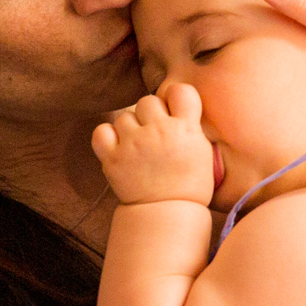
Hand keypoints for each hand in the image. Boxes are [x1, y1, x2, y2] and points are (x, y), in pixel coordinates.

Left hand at [92, 84, 216, 205]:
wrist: (168, 214)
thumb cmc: (190, 185)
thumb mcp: (203, 152)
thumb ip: (190, 125)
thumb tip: (178, 105)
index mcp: (186, 129)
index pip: (181, 90)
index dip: (175, 100)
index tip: (174, 113)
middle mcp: (159, 131)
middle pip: (147, 101)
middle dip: (150, 115)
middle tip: (154, 135)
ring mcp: (133, 144)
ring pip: (124, 116)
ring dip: (130, 129)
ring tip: (138, 148)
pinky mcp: (113, 158)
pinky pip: (101, 131)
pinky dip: (107, 137)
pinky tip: (118, 148)